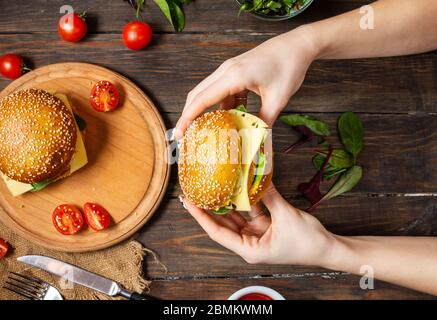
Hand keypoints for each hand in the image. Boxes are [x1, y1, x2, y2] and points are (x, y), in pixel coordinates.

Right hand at [175, 26, 318, 135]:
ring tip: (204, 132)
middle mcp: (226, 71)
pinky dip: (220, 106)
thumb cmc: (289, 67)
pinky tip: (228, 120)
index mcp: (233, 76)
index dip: (187, 118)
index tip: (177, 134)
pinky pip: (221, 91)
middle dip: (188, 116)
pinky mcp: (235, 72)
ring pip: (208, 93)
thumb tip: (255, 142)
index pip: (202, 99)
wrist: (297, 45)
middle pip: (197, 94)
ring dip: (204, 112)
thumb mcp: (278, 99)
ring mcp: (229, 70)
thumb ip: (264, 122)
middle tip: (183, 137)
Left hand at [180, 184, 337, 266]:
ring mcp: (257, 235)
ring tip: (212, 186)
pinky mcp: (266, 227)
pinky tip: (240, 186)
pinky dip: (247, 200)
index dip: (202, 217)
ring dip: (227, 203)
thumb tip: (257, 174)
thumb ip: (269, 195)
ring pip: (236, 216)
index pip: (218, 232)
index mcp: (250, 249)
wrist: (328, 249)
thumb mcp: (285, 216)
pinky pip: (251, 211)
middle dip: (209, 208)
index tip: (189, 203)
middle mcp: (249, 243)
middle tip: (194, 192)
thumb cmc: (307, 242)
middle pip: (223, 224)